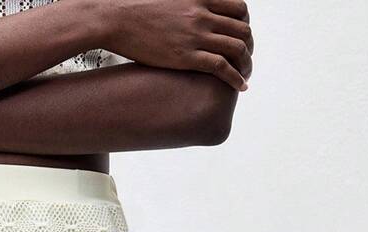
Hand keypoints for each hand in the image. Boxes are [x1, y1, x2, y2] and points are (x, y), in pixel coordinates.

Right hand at [103, 0, 252, 90]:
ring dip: (247, 64)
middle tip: (246, 59)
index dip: (245, 24)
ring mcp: (197, 35)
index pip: (239, 8)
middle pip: (243, 29)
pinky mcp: (187, 56)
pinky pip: (222, 67)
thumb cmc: (137, 10)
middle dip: (249, 46)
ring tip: (245, 75)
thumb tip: (188, 11)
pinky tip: (240, 87)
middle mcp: (203, 14)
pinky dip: (236, 78)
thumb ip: (187, 3)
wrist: (118, 19)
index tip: (242, 37)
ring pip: (238, 48)